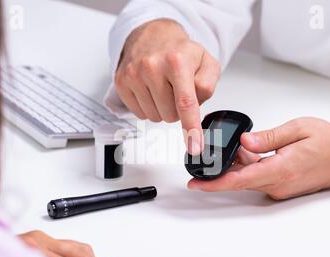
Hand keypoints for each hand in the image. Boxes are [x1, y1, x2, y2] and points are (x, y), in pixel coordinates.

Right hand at [115, 19, 220, 154]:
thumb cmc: (179, 51)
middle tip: (177, 88)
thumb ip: (208, 85)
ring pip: (155, 117)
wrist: (152, 35)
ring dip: (162, 108)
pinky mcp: (122, 82)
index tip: (194, 147)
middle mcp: (152, 66)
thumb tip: (196, 106)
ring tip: (163, 87)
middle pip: (171, 115)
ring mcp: (134, 75)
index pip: (185, 102)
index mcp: (177, 61)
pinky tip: (150, 89)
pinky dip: (149, 106)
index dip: (191, 128)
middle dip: (177, 108)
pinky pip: (140, 113)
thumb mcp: (206, 62)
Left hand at [188, 117, 329, 199]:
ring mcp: (279, 187)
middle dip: (223, 166)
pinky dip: (250, 166)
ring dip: (239, 164)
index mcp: (280, 169)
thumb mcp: (298, 129)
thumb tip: (244, 141)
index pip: (239, 180)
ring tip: (244, 145)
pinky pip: (257, 178)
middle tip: (214, 151)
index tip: (195, 184)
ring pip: (247, 178)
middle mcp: (278, 184)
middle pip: (239, 179)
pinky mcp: (281, 186)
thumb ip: (268, 137)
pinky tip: (252, 151)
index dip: (214, 183)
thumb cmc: (329, 143)